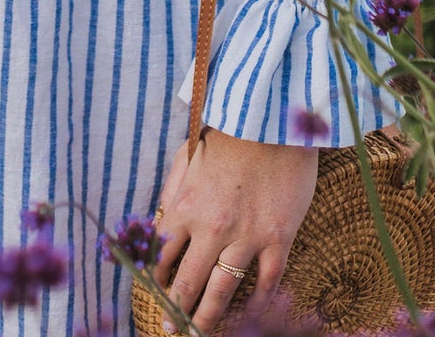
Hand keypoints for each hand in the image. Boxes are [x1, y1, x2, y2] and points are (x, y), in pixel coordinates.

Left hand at [149, 127, 318, 333]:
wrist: (272, 120)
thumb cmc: (228, 134)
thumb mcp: (188, 154)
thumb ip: (172, 190)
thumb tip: (160, 219)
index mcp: (186, 206)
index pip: (162, 256)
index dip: (157, 279)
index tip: (156, 293)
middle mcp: (212, 228)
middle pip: (189, 283)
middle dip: (177, 311)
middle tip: (171, 331)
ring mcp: (246, 237)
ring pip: (223, 292)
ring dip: (209, 317)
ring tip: (202, 333)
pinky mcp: (277, 239)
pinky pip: (266, 281)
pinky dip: (258, 302)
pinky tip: (251, 313)